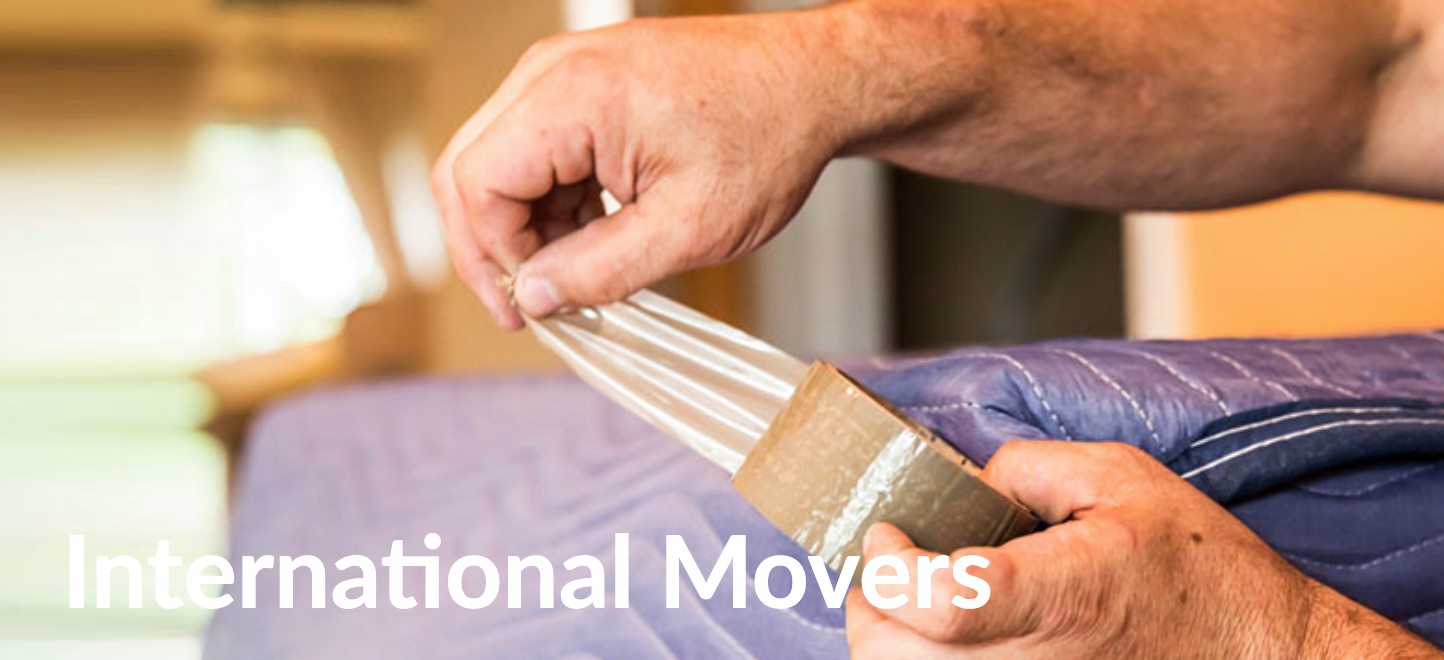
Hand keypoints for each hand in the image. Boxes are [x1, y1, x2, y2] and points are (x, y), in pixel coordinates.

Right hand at [431, 11, 848, 328]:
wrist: (816, 82)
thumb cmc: (769, 140)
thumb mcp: (691, 228)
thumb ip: (601, 270)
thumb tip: (533, 298)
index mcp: (574, 95)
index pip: (478, 184)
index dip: (495, 258)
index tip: (534, 309)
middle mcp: (554, 69)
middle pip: (471, 169)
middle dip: (494, 248)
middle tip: (530, 308)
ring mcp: (564, 69)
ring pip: (498, 161)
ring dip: (525, 226)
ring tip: (578, 274)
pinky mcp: (582, 81)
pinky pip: (533, 147)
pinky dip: (550, 200)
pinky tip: (592, 235)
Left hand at [846, 440, 1437, 657]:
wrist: (1265, 659)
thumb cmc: (1199, 572)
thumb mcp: (1122, 478)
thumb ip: (1024, 468)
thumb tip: (961, 488)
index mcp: (1061, 593)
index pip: (942, 601)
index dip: (892, 568)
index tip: (888, 534)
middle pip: (897, 655)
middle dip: (873, 604)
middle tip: (890, 566)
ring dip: (890, 644)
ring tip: (914, 603)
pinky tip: (948, 640)